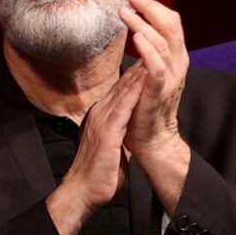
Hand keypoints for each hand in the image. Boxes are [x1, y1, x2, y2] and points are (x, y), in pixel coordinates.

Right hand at [46, 65, 146, 234]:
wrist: (82, 192)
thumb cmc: (99, 173)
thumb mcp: (111, 146)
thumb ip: (118, 132)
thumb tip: (127, 129)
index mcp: (102, 115)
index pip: (122, 88)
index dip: (137, 71)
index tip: (151, 55)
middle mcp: (101, 112)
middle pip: (122, 83)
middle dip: (139, 63)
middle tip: (153, 42)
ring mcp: (102, 120)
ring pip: (123, 90)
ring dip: (139, 70)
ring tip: (152, 51)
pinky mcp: (107, 132)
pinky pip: (124, 107)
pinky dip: (135, 91)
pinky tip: (145, 77)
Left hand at [119, 0, 188, 157]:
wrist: (153, 139)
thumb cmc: (146, 105)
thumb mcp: (149, 73)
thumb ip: (148, 53)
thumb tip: (138, 29)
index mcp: (175, 56)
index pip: (171, 22)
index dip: (154, 6)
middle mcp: (178, 63)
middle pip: (171, 24)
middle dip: (150, 7)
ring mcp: (171, 77)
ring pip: (162, 41)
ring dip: (142, 23)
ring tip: (125, 12)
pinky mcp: (160, 91)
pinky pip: (157, 66)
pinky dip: (148, 50)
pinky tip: (136, 38)